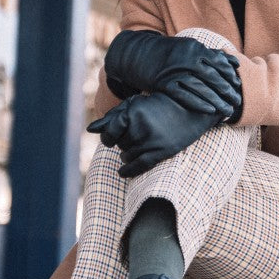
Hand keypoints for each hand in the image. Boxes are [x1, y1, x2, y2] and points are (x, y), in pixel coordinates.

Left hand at [87, 94, 219, 177]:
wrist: (187, 109)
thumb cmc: (156, 106)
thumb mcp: (133, 106)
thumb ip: (111, 117)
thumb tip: (90, 129)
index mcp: (131, 114)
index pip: (108, 135)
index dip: (109, 138)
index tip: (113, 138)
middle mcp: (139, 128)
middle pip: (119, 145)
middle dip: (123, 143)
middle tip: (136, 136)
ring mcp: (151, 141)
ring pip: (127, 156)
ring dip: (128, 155)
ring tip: (139, 146)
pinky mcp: (161, 152)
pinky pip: (139, 166)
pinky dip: (129, 171)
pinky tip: (122, 172)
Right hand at [104, 31, 240, 118]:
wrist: (138, 54)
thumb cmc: (169, 53)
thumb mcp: (189, 48)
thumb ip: (212, 55)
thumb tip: (234, 62)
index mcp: (194, 48)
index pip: (218, 63)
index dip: (229, 76)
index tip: (239, 87)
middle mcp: (186, 58)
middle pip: (212, 76)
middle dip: (226, 90)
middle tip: (237, 102)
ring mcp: (175, 71)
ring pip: (200, 88)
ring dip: (216, 100)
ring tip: (227, 110)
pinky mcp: (164, 83)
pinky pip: (184, 95)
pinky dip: (198, 103)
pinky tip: (210, 111)